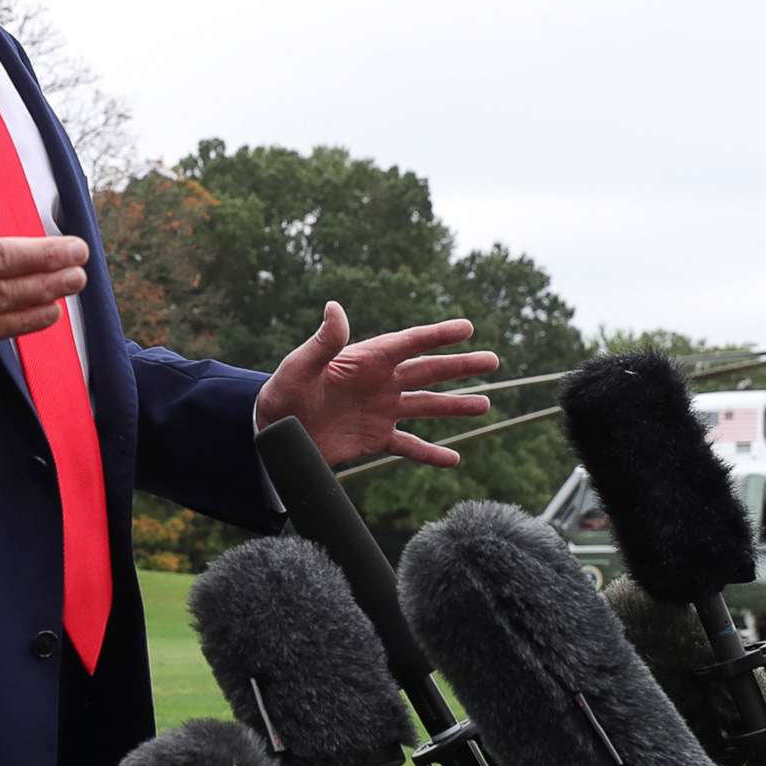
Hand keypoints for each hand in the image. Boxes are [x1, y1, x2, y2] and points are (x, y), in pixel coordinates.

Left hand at [255, 303, 496, 468]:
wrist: (271, 432)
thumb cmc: (281, 393)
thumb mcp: (298, 368)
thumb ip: (321, 343)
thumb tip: (334, 307)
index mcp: (365, 359)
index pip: (409, 343)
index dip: (438, 335)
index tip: (468, 328)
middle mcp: (380, 382)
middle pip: (428, 371)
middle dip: (461, 367)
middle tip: (494, 360)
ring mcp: (381, 410)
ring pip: (426, 406)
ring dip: (455, 405)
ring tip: (486, 405)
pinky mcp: (375, 438)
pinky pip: (409, 446)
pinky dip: (430, 453)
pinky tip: (454, 459)